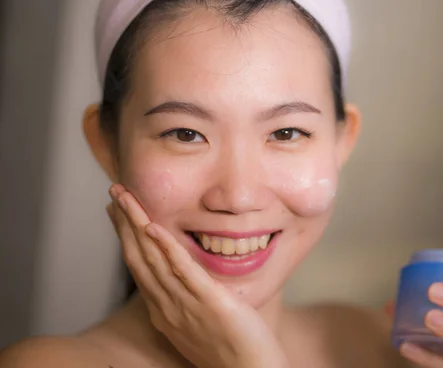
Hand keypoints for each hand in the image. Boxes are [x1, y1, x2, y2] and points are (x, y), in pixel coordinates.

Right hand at [107, 184, 288, 367]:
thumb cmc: (228, 349)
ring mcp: (185, 305)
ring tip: (126, 198)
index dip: (126, 236)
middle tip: (114, 192)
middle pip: (139, 257)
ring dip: (137, 225)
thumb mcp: (198, 321)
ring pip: (154, 259)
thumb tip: (182, 276)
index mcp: (164, 310)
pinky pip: (183, 271)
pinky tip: (154, 227)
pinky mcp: (209, 303)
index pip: (139, 266)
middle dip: (125, 222)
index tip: (118, 211)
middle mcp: (167, 307)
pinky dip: (166, 248)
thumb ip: (187, 297)